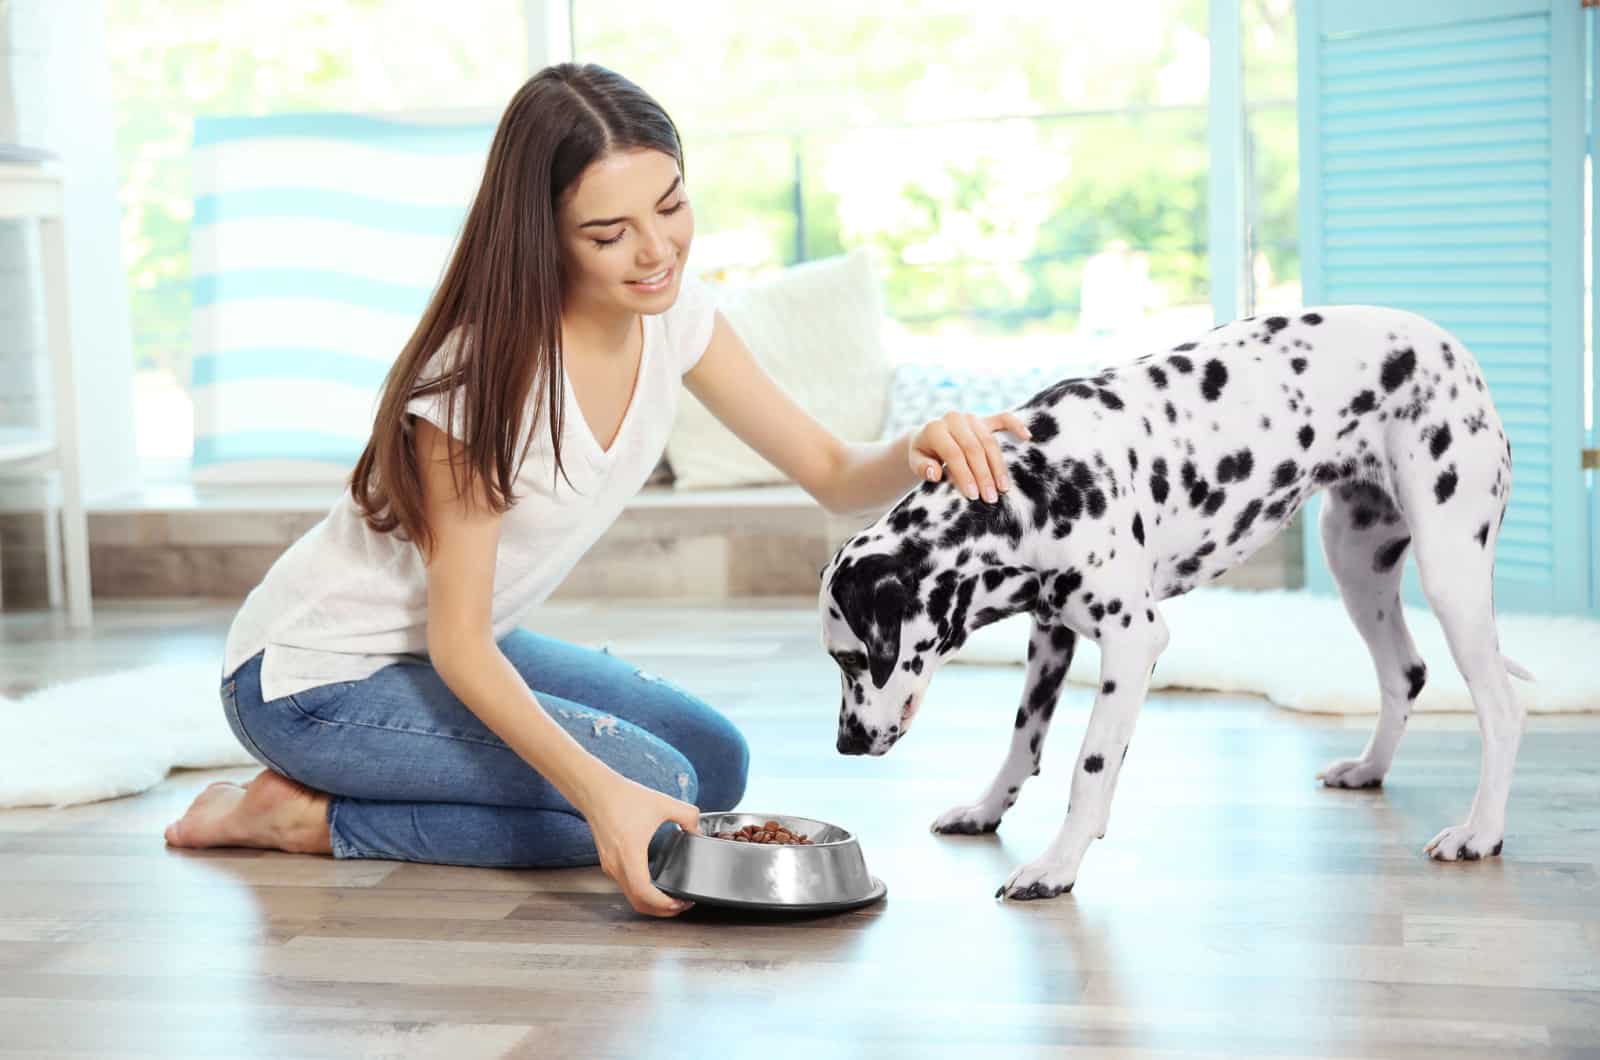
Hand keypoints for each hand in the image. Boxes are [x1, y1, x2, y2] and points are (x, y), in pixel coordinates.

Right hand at [577, 769, 702, 916]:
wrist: (596, 790)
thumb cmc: (624, 797)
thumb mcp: (663, 803)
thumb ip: (688, 816)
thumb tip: (698, 831)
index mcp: (630, 854)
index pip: (644, 893)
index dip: (664, 905)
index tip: (681, 903)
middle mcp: (617, 865)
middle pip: (638, 903)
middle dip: (661, 910)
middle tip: (681, 905)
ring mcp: (610, 866)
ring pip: (631, 896)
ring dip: (650, 903)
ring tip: (671, 898)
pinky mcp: (608, 863)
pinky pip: (626, 886)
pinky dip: (641, 892)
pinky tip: (655, 884)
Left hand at [909, 411, 1033, 501]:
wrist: (927, 438)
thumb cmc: (923, 455)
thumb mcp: (915, 461)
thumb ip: (922, 468)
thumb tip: (935, 474)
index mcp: (935, 429)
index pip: (954, 454)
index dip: (964, 475)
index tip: (973, 495)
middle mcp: (954, 419)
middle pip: (974, 449)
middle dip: (984, 475)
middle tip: (991, 498)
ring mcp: (971, 417)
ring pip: (990, 442)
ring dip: (998, 466)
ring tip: (1003, 488)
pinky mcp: (984, 418)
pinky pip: (1003, 419)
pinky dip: (1016, 426)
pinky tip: (1027, 437)